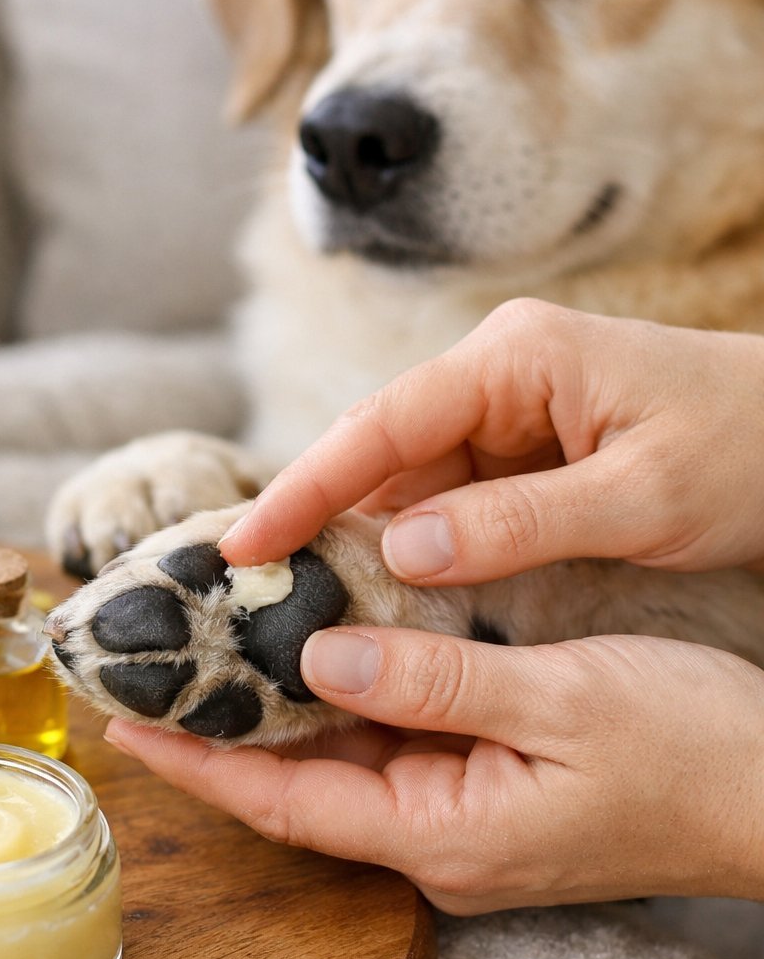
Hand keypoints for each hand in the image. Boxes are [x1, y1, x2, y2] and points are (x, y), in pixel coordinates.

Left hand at [105, 629, 763, 909]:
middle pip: (303, 784)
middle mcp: (439, 840)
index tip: (124, 729)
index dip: (199, 765)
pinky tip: (324, 641)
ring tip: (212, 647)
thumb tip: (321, 655)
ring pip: (346, 759)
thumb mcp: (564, 702)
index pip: (288, 804)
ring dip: (283, 704)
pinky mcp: (490, 791)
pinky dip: (351, 695)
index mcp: (446, 835)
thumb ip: (435, 681)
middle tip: (151, 670)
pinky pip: (397, 744)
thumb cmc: (691, 752)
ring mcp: (465, 818)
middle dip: (224, 729)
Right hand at [218, 299, 763, 584]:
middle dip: (319, 515)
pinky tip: (384, 588)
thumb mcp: (644, 498)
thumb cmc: (749, 448)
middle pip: (382, 447)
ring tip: (299, 601)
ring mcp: (513, 407)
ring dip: (364, 535)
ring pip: (412, 476)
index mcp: (519, 357)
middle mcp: (501, 372)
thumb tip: (403, 553)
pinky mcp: (529, 444)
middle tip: (250, 589)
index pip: (384, 421)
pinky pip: (452, 493)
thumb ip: (521, 524)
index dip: (306, 486)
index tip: (245, 545)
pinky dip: (418, 541)